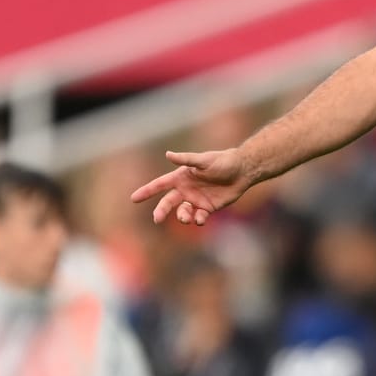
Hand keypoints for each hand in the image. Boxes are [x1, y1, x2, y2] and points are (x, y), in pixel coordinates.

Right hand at [130, 148, 253, 226]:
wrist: (242, 171)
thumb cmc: (222, 162)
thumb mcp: (204, 160)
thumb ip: (186, 160)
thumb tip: (168, 154)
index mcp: (181, 177)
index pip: (160, 185)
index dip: (147, 191)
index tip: (134, 198)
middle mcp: (186, 189)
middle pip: (168, 202)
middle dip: (161, 211)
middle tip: (157, 219)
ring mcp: (196, 200)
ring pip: (182, 212)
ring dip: (182, 217)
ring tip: (187, 218)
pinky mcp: (208, 208)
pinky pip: (199, 218)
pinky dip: (198, 220)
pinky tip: (201, 219)